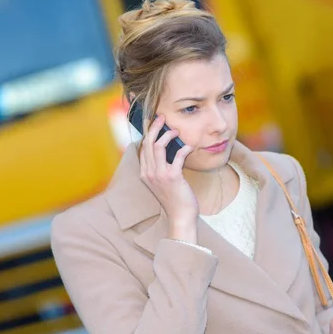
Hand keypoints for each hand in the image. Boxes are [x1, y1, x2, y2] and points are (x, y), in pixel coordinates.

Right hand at [140, 115, 197, 240]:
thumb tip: (168, 150)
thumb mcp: (162, 182)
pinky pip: (177, 156)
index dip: (148, 132)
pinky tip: (189, 147)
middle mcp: (149, 173)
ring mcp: (159, 175)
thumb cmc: (174, 198)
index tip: (154, 122)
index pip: (143, 147)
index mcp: (145, 173)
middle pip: (148, 143)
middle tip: (162, 117)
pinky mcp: (172, 177)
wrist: (180, 216)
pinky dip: (184, 149)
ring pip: (158, 146)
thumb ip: (161, 167)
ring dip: (168, 134)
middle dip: (154, 127)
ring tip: (176, 131)